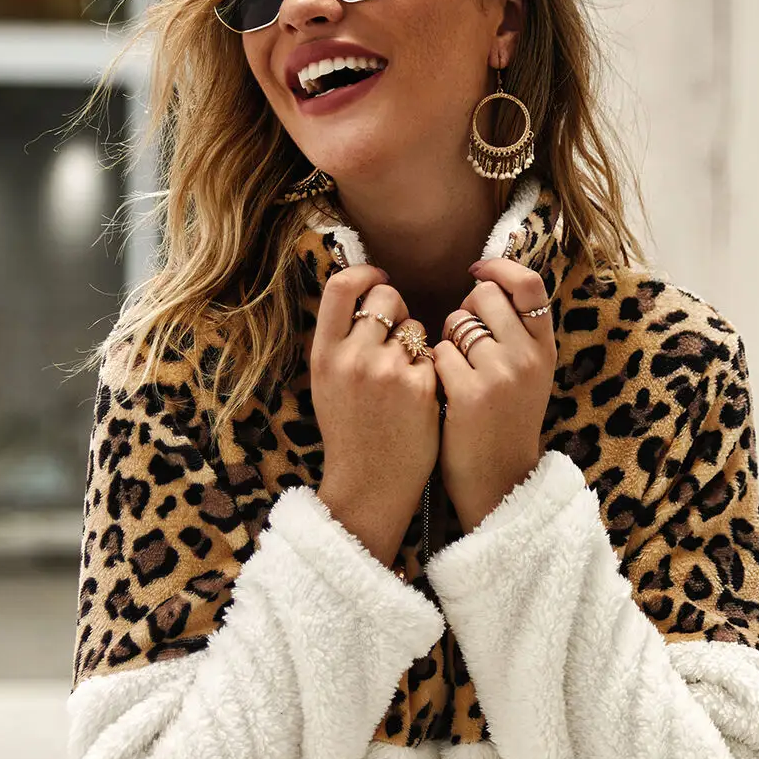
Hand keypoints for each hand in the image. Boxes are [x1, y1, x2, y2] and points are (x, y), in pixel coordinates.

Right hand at [310, 265, 439, 565]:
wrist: (369, 485)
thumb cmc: (350, 432)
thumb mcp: (326, 382)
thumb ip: (340, 340)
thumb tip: (362, 291)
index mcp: (324, 354)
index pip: (341, 286)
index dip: (364, 273)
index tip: (377, 279)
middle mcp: (354, 358)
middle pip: (386, 295)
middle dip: (396, 307)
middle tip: (396, 333)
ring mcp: (389, 372)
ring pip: (415, 325)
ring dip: (415, 342)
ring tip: (403, 378)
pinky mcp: (422, 387)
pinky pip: (434, 355)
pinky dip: (431, 369)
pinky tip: (419, 397)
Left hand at [432, 259, 556, 532]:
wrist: (500, 484)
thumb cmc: (503, 426)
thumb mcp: (528, 376)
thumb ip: (516, 334)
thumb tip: (486, 283)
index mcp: (545, 349)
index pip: (529, 284)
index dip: (499, 267)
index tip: (477, 270)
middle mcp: (528, 357)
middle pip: (484, 296)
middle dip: (464, 312)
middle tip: (462, 344)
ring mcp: (501, 374)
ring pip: (457, 323)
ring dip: (446, 341)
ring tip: (456, 375)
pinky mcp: (471, 393)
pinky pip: (437, 353)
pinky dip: (432, 369)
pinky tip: (442, 394)